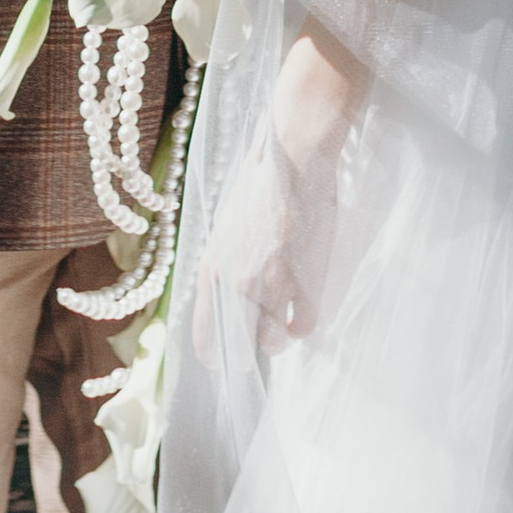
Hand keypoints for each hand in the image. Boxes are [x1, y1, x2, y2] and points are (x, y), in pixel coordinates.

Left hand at [202, 34, 360, 347]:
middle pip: (240, 351)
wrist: (293, 155)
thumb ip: (224, 269)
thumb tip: (229, 302)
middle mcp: (237, 284)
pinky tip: (305, 312)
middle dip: (251, 351)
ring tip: (286, 322)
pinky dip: (306, 326)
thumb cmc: (260, 185)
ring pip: (275, 344)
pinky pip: (306, 327)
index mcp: (212, 270)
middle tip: (263, 340)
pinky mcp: (307, 279)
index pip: (206, 338)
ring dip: (281, 338)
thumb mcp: (226, 229)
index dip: (218, 354)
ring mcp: (273, 285)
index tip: (229, 357)